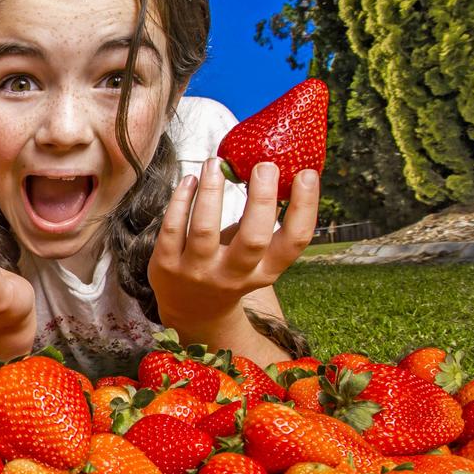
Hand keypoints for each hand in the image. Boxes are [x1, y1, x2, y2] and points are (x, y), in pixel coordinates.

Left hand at [149, 158, 318, 331]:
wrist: (191, 310)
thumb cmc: (230, 269)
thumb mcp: (255, 259)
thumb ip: (265, 224)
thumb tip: (277, 169)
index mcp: (264, 271)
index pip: (294, 242)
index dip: (304, 208)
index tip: (307, 174)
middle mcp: (233, 275)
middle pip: (253, 238)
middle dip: (261, 199)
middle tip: (264, 165)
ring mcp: (197, 271)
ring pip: (204, 228)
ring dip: (211, 191)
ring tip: (214, 163)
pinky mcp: (167, 265)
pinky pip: (173, 227)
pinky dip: (181, 199)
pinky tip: (190, 180)